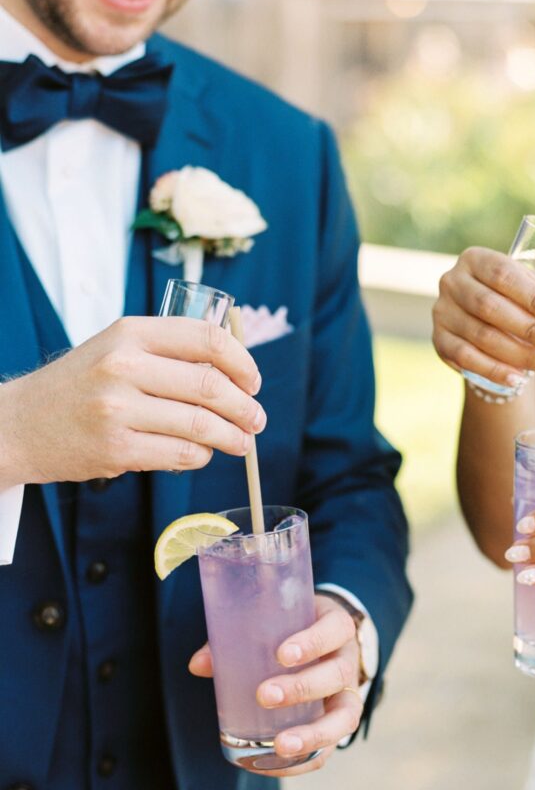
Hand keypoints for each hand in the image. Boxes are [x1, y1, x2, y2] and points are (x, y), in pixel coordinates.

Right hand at [0, 316, 264, 486]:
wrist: (21, 424)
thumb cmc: (80, 385)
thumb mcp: (117, 348)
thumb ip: (169, 352)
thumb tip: (235, 372)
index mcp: (131, 333)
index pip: (207, 339)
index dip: (243, 362)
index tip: (253, 381)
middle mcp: (124, 366)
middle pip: (211, 386)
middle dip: (245, 407)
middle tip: (257, 419)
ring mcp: (118, 409)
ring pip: (201, 425)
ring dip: (232, 437)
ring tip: (242, 442)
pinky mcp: (116, 449)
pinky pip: (180, 455)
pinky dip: (201, 456)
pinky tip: (203, 454)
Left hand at [188, 593, 362, 776]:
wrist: (323, 643)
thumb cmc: (292, 629)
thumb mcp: (274, 621)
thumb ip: (237, 638)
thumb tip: (198, 665)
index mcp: (336, 628)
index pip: (335, 630)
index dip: (313, 642)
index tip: (282, 654)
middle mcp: (348, 661)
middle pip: (337, 675)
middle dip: (303, 688)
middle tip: (265, 695)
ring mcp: (348, 695)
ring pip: (344, 717)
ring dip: (313, 733)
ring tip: (280, 745)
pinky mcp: (338, 724)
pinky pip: (330, 748)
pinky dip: (304, 760)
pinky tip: (273, 764)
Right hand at [432, 247, 534, 388]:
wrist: (487, 327)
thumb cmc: (519, 304)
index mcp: (477, 259)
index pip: (504, 274)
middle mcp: (452, 281)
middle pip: (489, 306)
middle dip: (528, 329)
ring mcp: (441, 312)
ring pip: (481, 336)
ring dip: (518, 354)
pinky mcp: (439, 341)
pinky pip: (467, 359)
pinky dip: (495, 371)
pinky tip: (520, 378)